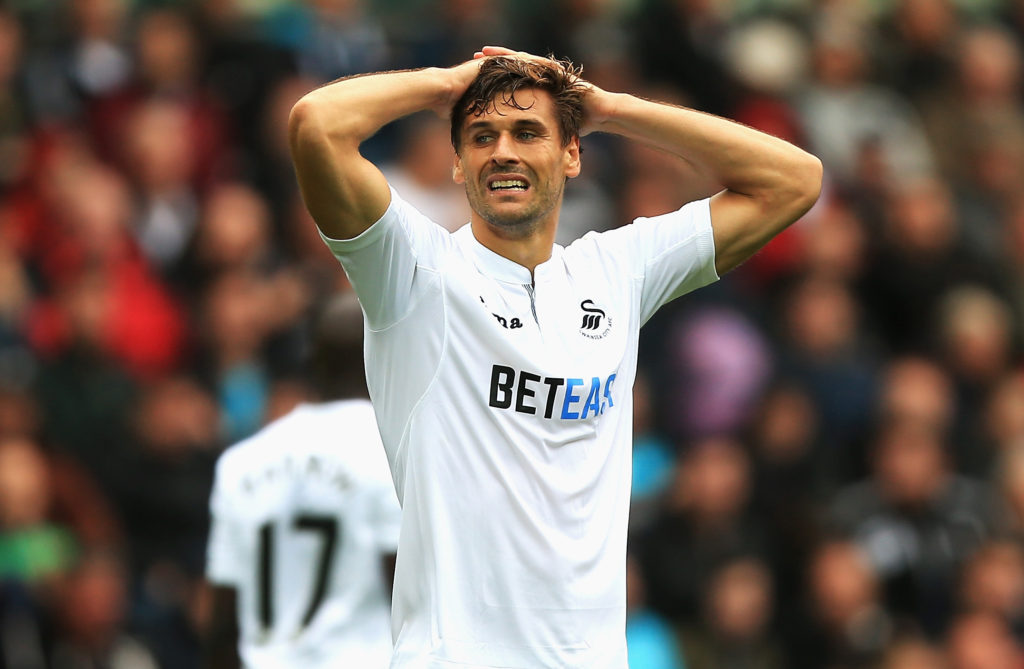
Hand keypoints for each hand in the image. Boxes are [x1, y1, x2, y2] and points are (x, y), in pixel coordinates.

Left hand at [472, 46, 613, 134]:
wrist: (603, 113)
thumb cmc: (581, 121)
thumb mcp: (554, 126)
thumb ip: (540, 131)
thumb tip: (524, 150)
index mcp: (538, 90)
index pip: (513, 80)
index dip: (496, 77)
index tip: (476, 75)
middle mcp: (543, 79)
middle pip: (515, 66)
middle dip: (496, 61)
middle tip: (476, 57)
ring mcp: (553, 74)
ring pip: (525, 61)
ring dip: (506, 56)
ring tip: (488, 52)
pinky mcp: (561, 73)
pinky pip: (541, 65)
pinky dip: (528, 61)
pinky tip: (514, 57)